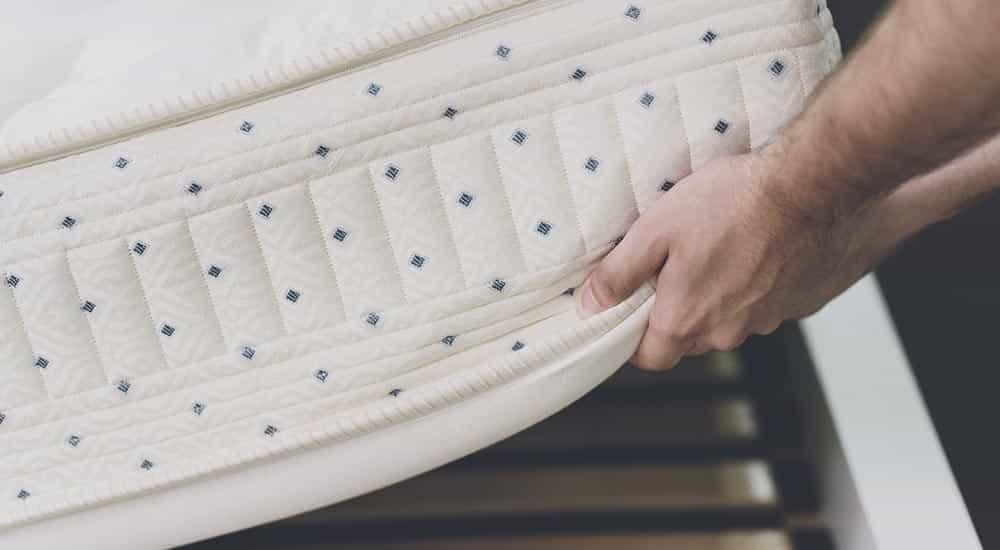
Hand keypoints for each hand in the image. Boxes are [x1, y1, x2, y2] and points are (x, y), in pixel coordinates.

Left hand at [576, 149, 918, 369]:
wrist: (813, 187)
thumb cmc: (734, 203)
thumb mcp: (656, 229)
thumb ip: (619, 273)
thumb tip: (591, 303)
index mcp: (687, 320)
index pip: (650, 357)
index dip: (634, 338)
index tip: (631, 313)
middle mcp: (728, 332)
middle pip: (688, 339)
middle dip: (676, 312)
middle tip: (673, 266)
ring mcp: (768, 320)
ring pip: (728, 322)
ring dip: (719, 297)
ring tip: (718, 250)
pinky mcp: (800, 304)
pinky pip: (765, 305)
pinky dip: (756, 286)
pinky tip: (755, 250)